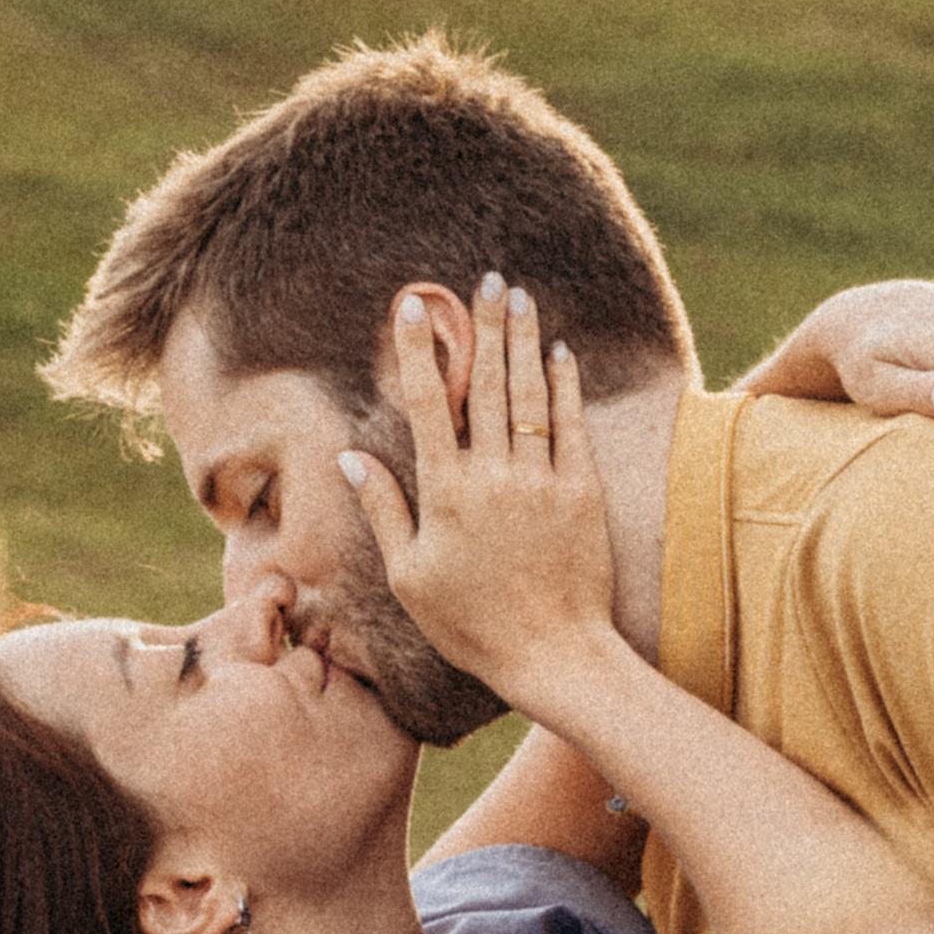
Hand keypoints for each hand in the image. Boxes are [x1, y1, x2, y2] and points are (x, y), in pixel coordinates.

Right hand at [339, 278, 616, 713]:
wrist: (554, 655)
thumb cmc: (472, 626)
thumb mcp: (410, 575)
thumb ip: (382, 510)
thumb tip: (351, 457)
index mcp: (445, 493)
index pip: (426, 404)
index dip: (419, 350)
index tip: (413, 306)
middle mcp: (492, 476)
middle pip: (484, 384)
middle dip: (484, 325)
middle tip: (487, 278)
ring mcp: (540, 480)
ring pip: (528, 395)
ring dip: (523, 341)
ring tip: (521, 297)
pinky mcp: (581, 492)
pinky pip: (571, 425)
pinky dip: (565, 385)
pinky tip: (561, 353)